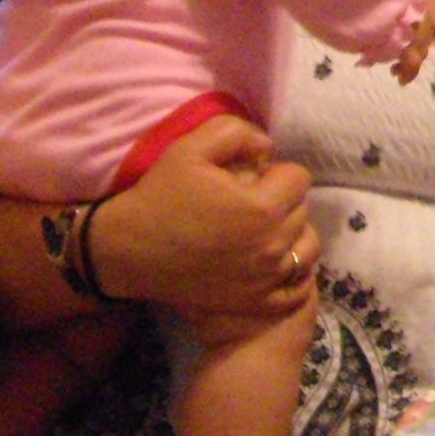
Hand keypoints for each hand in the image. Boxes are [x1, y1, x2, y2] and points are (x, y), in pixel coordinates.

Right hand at [87, 116, 318, 326]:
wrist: (128, 251)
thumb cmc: (159, 196)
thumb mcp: (191, 147)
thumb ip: (236, 132)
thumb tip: (267, 147)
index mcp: (261, 208)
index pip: (299, 178)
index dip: (274, 172)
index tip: (249, 179)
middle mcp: (272, 246)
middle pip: (302, 211)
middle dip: (281, 200)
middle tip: (247, 203)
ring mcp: (266, 279)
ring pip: (306, 248)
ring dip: (290, 235)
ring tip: (260, 231)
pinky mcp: (256, 302)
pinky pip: (297, 287)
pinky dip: (292, 274)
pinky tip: (271, 263)